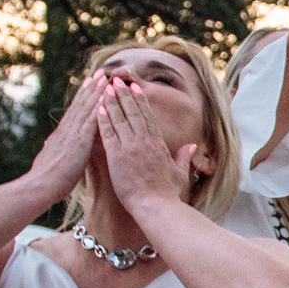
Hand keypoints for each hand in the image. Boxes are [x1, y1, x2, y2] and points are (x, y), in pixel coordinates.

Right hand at [24, 77, 103, 204]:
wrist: (40, 187)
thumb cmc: (46, 181)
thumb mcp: (51, 160)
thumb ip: (53, 150)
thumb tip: (49, 145)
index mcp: (63, 136)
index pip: (75, 111)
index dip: (84, 96)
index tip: (91, 83)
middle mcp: (67, 131)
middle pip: (81, 104)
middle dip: (92, 87)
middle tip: (102, 72)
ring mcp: (72, 135)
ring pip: (86, 108)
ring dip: (97, 91)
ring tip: (105, 77)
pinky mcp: (78, 142)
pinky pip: (90, 122)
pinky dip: (97, 108)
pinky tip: (105, 98)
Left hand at [94, 76, 194, 212]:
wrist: (157, 207)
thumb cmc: (168, 194)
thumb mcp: (180, 174)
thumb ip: (183, 157)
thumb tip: (190, 146)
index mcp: (159, 145)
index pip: (148, 117)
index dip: (141, 101)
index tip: (135, 88)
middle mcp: (145, 142)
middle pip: (134, 112)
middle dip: (125, 95)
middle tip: (118, 80)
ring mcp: (131, 148)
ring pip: (121, 119)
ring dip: (113, 101)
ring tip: (106, 87)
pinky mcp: (117, 156)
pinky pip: (109, 133)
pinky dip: (103, 119)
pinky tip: (98, 107)